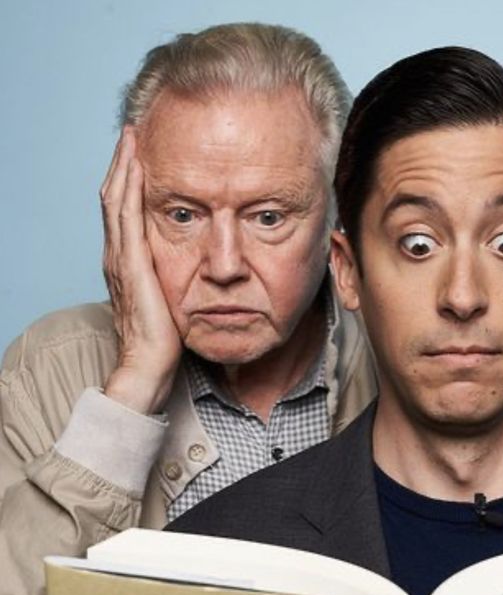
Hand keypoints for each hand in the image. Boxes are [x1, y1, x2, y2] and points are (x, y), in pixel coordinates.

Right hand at [101, 128, 181, 413]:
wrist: (149, 365)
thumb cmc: (164, 340)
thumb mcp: (172, 300)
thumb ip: (176, 279)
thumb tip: (198, 265)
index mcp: (128, 262)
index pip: (125, 211)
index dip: (131, 181)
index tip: (143, 154)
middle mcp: (118, 255)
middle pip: (115, 197)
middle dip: (124, 164)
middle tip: (134, 132)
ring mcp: (120, 258)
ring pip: (117, 199)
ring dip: (124, 165)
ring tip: (132, 136)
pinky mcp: (131, 264)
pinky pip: (126, 215)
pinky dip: (129, 186)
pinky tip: (136, 165)